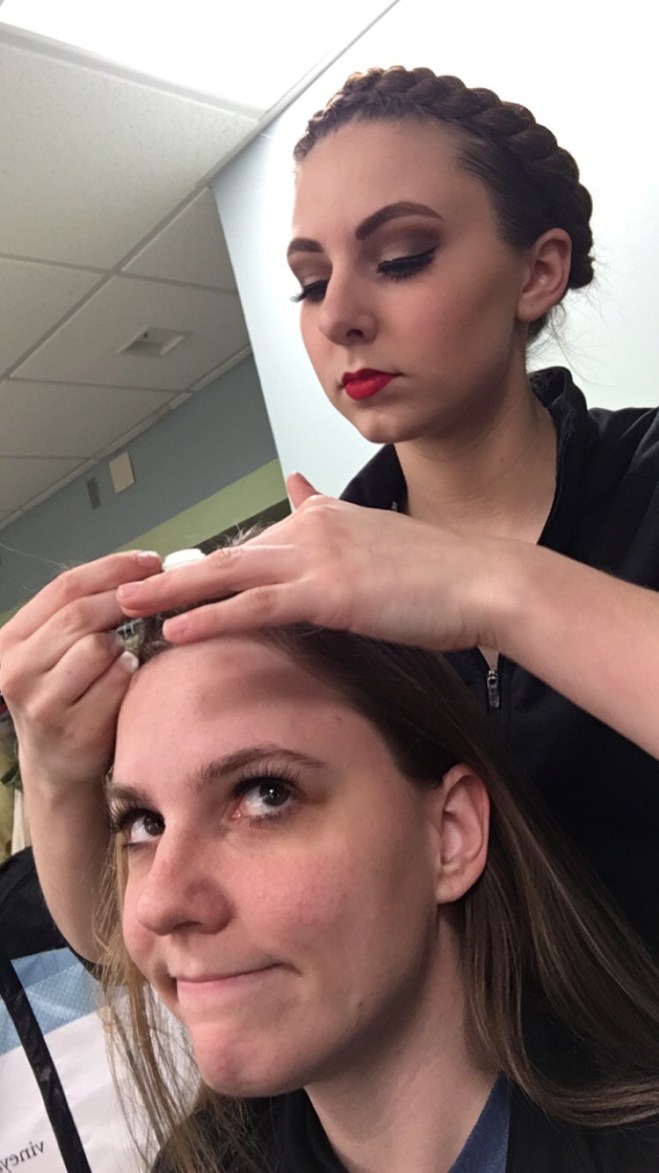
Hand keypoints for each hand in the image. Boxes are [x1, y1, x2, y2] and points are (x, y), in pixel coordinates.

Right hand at [0, 550, 161, 793]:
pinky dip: (129, 678)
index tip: (149, 561)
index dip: (111, 568)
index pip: (63, 588)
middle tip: (158, 598)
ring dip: (123, 648)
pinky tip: (124, 686)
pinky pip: (117, 682)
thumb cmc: (66, 697)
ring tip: (120, 660)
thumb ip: (80, 613)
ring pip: (99, 647)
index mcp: (10, 641)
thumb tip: (141, 570)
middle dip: (125, 601)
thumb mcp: (54, 651)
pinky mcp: (73, 729)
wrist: (57, 767)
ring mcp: (41, 702)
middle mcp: (16, 670)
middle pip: (80, 615)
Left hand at [116, 475, 500, 652]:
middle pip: (226, 555)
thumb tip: (296, 485)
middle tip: (123, 588)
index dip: (207, 569)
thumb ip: (331, 512)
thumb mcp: (378, 533)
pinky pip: (256, 606)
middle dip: (170, 574)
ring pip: (227, 575)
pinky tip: (176, 629)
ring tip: (127, 606)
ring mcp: (317, 557)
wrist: (483, 580)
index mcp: (322, 517)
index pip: (252, 545)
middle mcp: (311, 527)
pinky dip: (211, 617)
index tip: (168, 584)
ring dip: (171, 591)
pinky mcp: (328, 591)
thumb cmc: (440, 572)